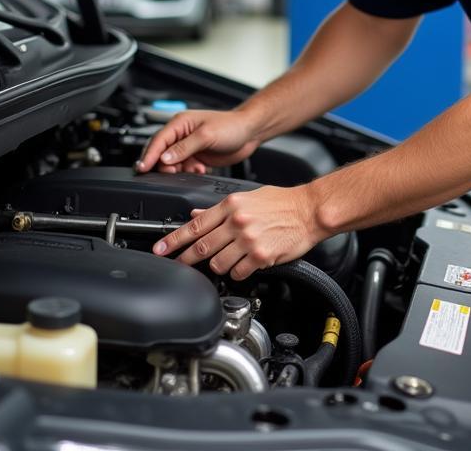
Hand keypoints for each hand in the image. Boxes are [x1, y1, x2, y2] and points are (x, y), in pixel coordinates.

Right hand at [136, 109, 259, 174]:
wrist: (250, 133)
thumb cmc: (231, 126)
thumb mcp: (206, 136)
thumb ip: (184, 148)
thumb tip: (164, 158)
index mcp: (181, 123)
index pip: (158, 140)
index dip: (148, 155)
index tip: (142, 168)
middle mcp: (182, 134)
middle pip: (161, 153)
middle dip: (164, 166)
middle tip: (171, 174)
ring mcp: (189, 146)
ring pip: (172, 163)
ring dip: (179, 171)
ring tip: (193, 170)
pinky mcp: (196, 157)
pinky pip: (184, 168)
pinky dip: (189, 173)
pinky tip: (200, 171)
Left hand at [152, 185, 325, 279]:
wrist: (310, 211)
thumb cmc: (283, 202)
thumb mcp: (249, 197)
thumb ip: (220, 209)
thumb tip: (197, 215)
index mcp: (231, 205)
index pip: (195, 225)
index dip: (173, 240)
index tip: (160, 249)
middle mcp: (237, 222)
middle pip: (201, 247)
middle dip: (186, 259)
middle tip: (178, 265)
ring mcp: (248, 240)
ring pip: (217, 263)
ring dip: (218, 266)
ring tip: (227, 260)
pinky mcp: (260, 257)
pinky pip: (237, 273)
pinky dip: (237, 273)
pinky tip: (244, 265)